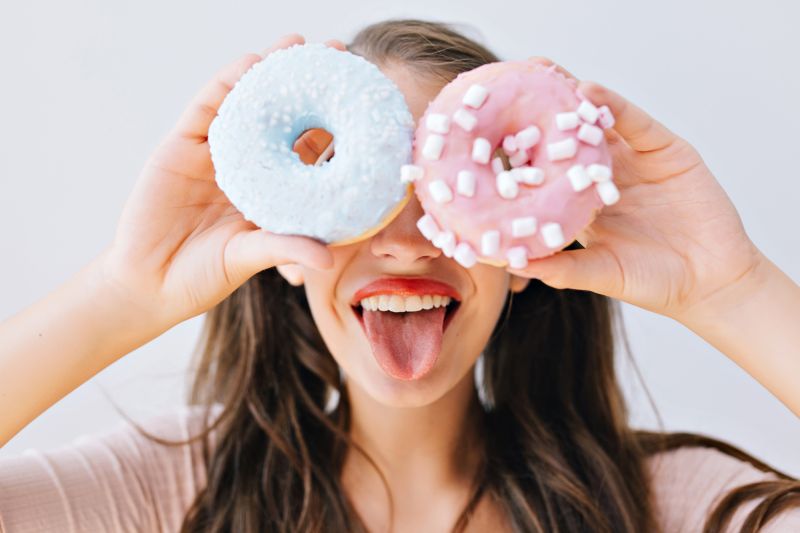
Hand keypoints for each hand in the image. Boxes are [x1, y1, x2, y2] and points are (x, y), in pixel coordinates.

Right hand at [95, 34, 343, 329]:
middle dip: (307, 82)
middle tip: (337, 52)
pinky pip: (206, 107)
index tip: (362, 96)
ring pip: (245, 101)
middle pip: (283, 114)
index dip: (336, 121)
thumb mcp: (250, 258)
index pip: (311, 147)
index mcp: (273, 189)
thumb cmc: (203, 276)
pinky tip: (249, 64)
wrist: (149, 284)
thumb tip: (327, 257)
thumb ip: (285, 249)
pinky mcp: (181, 146)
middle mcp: (249, 164)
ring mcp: (214, 152)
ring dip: (268, 69)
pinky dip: (226, 83)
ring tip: (296, 44)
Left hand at [508, 58, 765, 321]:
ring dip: (571, 97)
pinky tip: (589, 91)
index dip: (519, 154)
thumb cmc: (652, 282)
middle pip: (567, 137)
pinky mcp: (665, 148)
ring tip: (542, 75)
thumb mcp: (601, 274)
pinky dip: (613, 104)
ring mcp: (635, 158)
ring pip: (598, 121)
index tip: (484, 140)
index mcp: (581, 202)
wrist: (710, 282)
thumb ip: (561, 268)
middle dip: (540, 112)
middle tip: (507, 87)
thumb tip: (511, 264)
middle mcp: (603, 174)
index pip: (545, 171)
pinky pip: (635, 122)